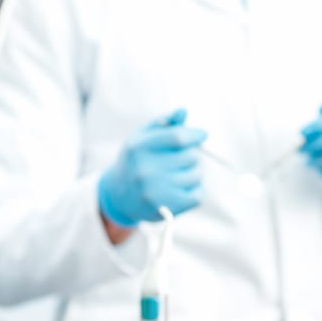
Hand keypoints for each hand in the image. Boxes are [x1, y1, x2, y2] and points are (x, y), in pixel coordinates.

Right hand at [98, 108, 206, 226]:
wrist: (120, 196)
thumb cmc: (137, 160)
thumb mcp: (143, 137)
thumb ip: (164, 124)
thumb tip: (183, 111)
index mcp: (139, 148)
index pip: (178, 138)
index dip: (195, 135)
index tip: (202, 135)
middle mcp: (145, 170)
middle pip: (191, 156)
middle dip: (192, 155)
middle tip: (181, 159)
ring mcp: (155, 191)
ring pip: (197, 175)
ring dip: (194, 173)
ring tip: (179, 174)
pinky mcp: (167, 209)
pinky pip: (198, 195)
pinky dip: (196, 191)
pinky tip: (183, 188)